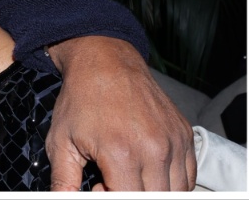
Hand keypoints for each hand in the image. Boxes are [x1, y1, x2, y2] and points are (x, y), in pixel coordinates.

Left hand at [46, 36, 194, 190]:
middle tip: (110, 179)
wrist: (105, 62)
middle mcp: (154, 149)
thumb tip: (63, 199)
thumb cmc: (81, 99)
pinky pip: (188, 175)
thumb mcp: (61, 141)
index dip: (110, 198)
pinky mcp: (184, 135)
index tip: (98, 186)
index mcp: (122, 153)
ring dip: (152, 191)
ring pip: (176, 191)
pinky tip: (146, 170)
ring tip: (126, 174)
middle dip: (130, 194)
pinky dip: (170, 182)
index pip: (128, 199)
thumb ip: (64, 180)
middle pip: (154, 198)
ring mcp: (174, 142)